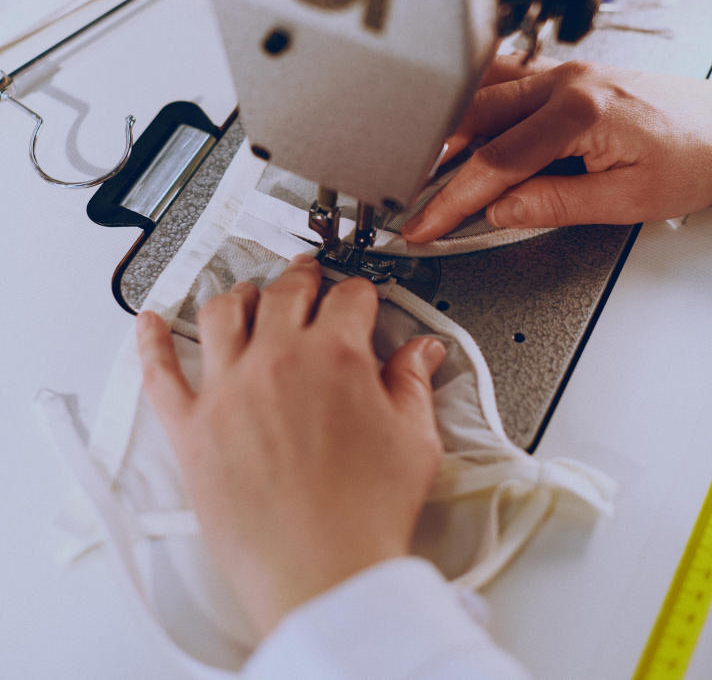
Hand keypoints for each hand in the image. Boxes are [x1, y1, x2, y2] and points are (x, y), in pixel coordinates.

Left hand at [136, 255, 445, 636]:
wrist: (322, 575)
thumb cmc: (366, 516)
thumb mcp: (413, 440)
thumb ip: (413, 383)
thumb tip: (421, 352)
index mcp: (334, 356)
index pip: (349, 296)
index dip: (360, 292)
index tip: (360, 299)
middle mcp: (277, 360)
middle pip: (285, 292)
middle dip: (304, 278)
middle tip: (308, 278)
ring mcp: (228, 390)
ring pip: (222, 313)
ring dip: (240, 295)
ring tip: (249, 295)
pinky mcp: (192, 427)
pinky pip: (160, 372)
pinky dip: (151, 341)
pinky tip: (149, 322)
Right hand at [402, 56, 711, 242]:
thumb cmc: (694, 157)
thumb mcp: (626, 199)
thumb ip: (554, 204)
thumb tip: (499, 211)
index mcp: (579, 112)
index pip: (495, 164)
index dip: (451, 201)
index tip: (424, 224)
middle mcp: (565, 82)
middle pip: (473, 118)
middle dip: (434, 163)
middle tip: (413, 198)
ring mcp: (563, 71)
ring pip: (481, 91)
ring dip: (450, 129)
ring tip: (429, 168)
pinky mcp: (565, 73)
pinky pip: (503, 79)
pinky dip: (474, 103)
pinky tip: (463, 125)